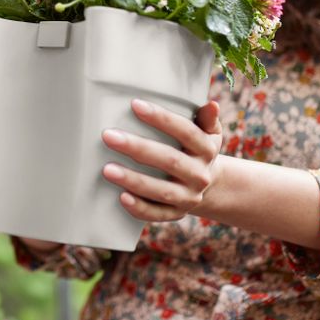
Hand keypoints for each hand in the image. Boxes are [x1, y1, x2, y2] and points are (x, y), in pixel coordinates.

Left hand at [101, 98, 222, 221]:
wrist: (210, 186)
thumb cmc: (197, 149)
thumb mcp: (208, 133)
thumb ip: (206, 119)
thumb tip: (212, 105)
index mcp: (206, 150)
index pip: (186, 132)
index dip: (162, 118)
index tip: (135, 105)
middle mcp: (200, 175)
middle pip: (169, 160)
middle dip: (138, 148)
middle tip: (109, 136)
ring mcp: (189, 197)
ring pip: (161, 190)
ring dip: (133, 180)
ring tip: (107, 169)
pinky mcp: (176, 213)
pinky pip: (157, 214)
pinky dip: (139, 208)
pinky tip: (121, 197)